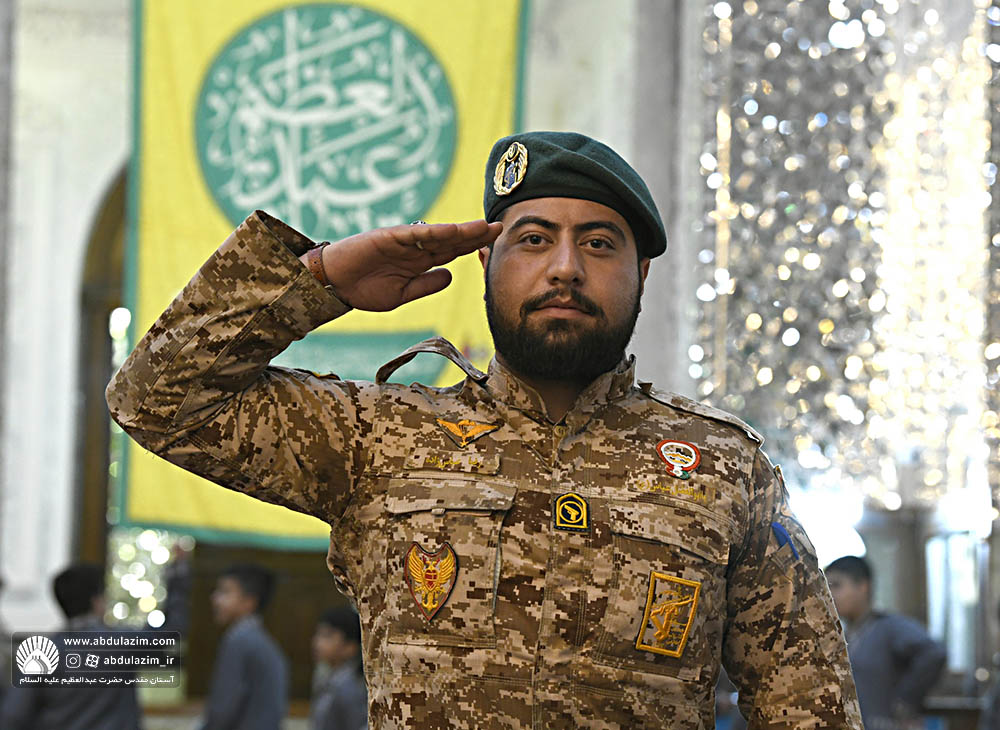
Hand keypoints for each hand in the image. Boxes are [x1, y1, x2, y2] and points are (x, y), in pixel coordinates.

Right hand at [314, 220, 501, 311]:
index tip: (495, 244)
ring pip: (437, 234)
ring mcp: (402, 241)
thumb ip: (425, 285)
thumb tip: (450, 276)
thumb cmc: (364, 289)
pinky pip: (414, 234)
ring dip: (460, 230)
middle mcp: (415, 248)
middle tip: (500, 227)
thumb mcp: (401, 294)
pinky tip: (452, 231)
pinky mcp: (387, 237)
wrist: (334, 285)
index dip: (473, 247)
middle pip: (451, 239)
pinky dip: (432, 232)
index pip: (452, 251)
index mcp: (419, 262)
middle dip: (475, 234)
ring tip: (483, 227)